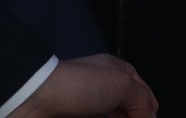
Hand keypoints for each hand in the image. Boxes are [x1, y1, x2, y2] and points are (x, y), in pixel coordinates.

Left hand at [11, 54, 156, 117]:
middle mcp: (101, 88)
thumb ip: (142, 100)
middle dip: (133, 116)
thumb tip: (149, 117)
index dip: (149, 108)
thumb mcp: (123, 85)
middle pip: (124, 107)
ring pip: (108, 116)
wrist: (35, 99)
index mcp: (115, 72)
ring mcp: (84, 107)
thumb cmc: (82, 85)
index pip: (141, 91)